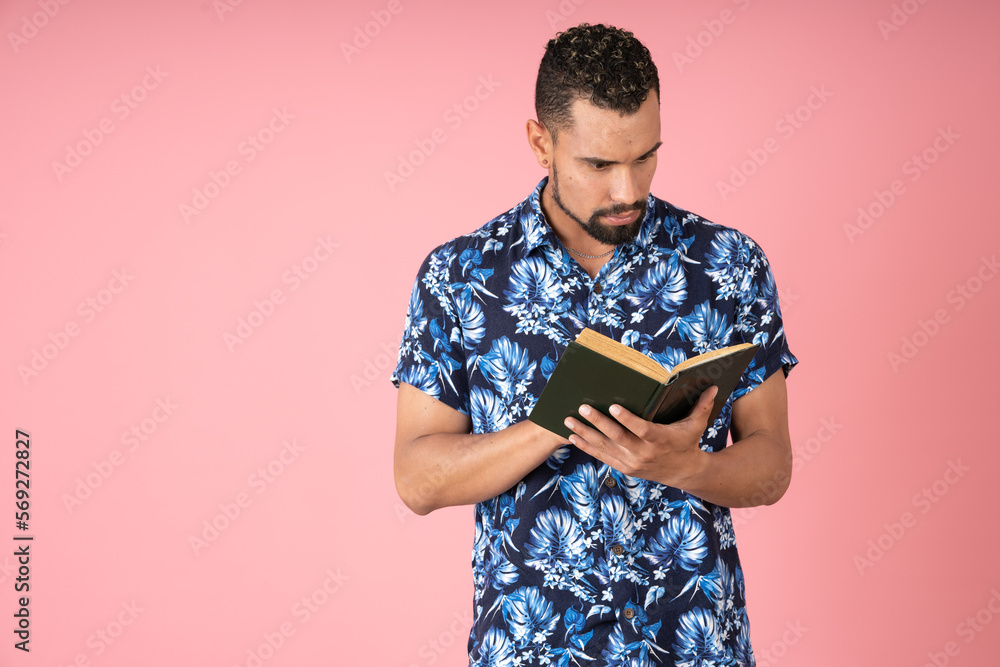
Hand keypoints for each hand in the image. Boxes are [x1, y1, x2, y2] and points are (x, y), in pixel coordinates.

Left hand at [563, 386, 717, 487]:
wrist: (684, 473)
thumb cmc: (687, 443)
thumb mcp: (696, 425)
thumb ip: (702, 405)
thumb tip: (714, 386)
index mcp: (660, 440)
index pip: (641, 429)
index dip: (626, 419)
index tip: (613, 406)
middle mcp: (644, 453)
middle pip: (617, 437)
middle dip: (598, 422)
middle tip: (582, 408)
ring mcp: (632, 462)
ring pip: (605, 447)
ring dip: (585, 434)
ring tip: (568, 421)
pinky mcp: (624, 468)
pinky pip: (602, 456)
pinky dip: (586, 447)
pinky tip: (573, 437)